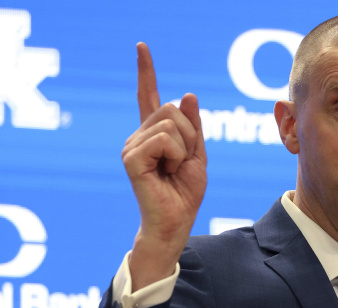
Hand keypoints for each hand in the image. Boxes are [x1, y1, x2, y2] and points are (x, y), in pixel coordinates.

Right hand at [121, 42, 206, 290]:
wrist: (176, 221)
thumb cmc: (186, 193)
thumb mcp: (198, 155)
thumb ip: (194, 127)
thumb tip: (188, 94)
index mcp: (154, 134)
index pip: (150, 97)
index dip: (146, 72)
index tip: (142, 47)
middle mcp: (139, 136)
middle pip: (174, 110)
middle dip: (191, 135)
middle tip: (182, 162)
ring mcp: (132, 145)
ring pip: (172, 124)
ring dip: (185, 148)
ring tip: (173, 169)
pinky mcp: (131, 157)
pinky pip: (165, 140)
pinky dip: (175, 155)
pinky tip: (166, 172)